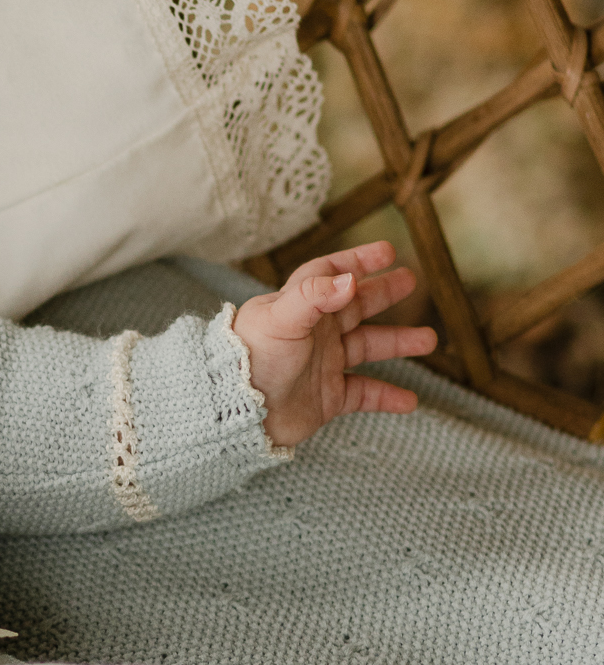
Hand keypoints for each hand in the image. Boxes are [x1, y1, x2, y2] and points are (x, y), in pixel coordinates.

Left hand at [232, 242, 435, 448]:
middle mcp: (313, 333)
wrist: (236, 412)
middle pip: (355, 306)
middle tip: (411, 281)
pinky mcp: (327, 398)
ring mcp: (322, 365)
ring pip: (368, 347)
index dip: (357, 260)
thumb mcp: (280, 319)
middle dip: (383, 293)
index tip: (388, 252)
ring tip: (429, 340)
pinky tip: (409, 400)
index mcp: (298, 306)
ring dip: (397, 343)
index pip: (329, 273)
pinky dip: (387, 396)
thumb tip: (351, 280)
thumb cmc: (250, 358)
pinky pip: (364, 393)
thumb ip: (314, 296)